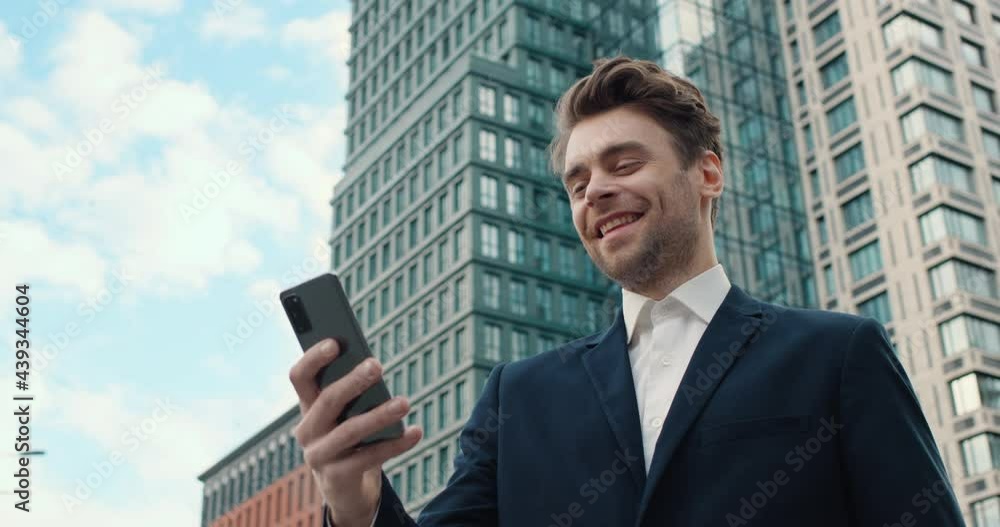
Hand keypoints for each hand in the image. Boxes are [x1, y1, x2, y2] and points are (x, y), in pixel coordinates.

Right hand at [290, 338, 422, 526]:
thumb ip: (355, 392)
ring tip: (405, 402)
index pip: (300, 377)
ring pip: (349, 430)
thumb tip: (373, 367)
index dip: (313, 358)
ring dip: (379, 415)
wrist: (346, 489)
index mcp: (307, 406)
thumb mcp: (349, 413)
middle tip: (377, 365)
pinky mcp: (337, 478)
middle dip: (352, 381)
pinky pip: (369, 458)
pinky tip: (416, 431)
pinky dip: (395, 444)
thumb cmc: (352, 438)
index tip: (335, 342)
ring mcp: (319, 456)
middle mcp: (307, 430)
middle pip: (327, 401)